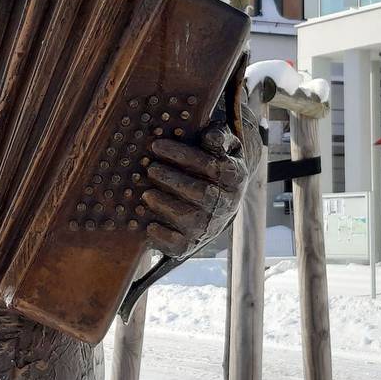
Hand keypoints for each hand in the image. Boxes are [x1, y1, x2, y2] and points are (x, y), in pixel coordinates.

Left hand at [142, 123, 247, 258]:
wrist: (219, 202)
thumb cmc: (214, 167)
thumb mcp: (223, 148)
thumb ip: (218, 138)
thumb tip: (211, 135)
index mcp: (234, 177)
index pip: (212, 166)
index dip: (183, 155)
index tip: (157, 145)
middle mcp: (226, 204)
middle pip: (201, 194)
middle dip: (173, 180)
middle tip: (150, 168)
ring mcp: (210, 226)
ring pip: (189, 218)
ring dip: (165, 205)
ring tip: (146, 193)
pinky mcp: (193, 244)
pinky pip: (179, 244)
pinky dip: (163, 236)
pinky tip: (149, 224)